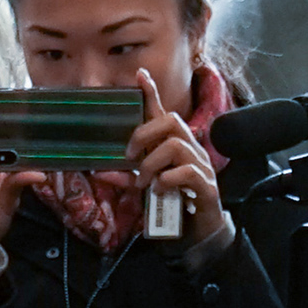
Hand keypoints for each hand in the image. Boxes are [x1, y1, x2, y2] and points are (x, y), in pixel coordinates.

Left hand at [128, 72, 225, 247]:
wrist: (201, 232)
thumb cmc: (174, 205)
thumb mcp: (147, 188)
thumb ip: (127, 178)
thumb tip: (100, 170)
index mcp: (176, 146)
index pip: (164, 114)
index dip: (152, 94)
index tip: (140, 75)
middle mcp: (191, 150)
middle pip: (171, 121)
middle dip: (145, 134)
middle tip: (130, 156)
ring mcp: (201, 166)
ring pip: (176, 146)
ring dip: (152, 163)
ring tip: (144, 182)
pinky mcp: (207, 185)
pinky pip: (186, 172)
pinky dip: (167, 180)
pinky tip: (160, 190)